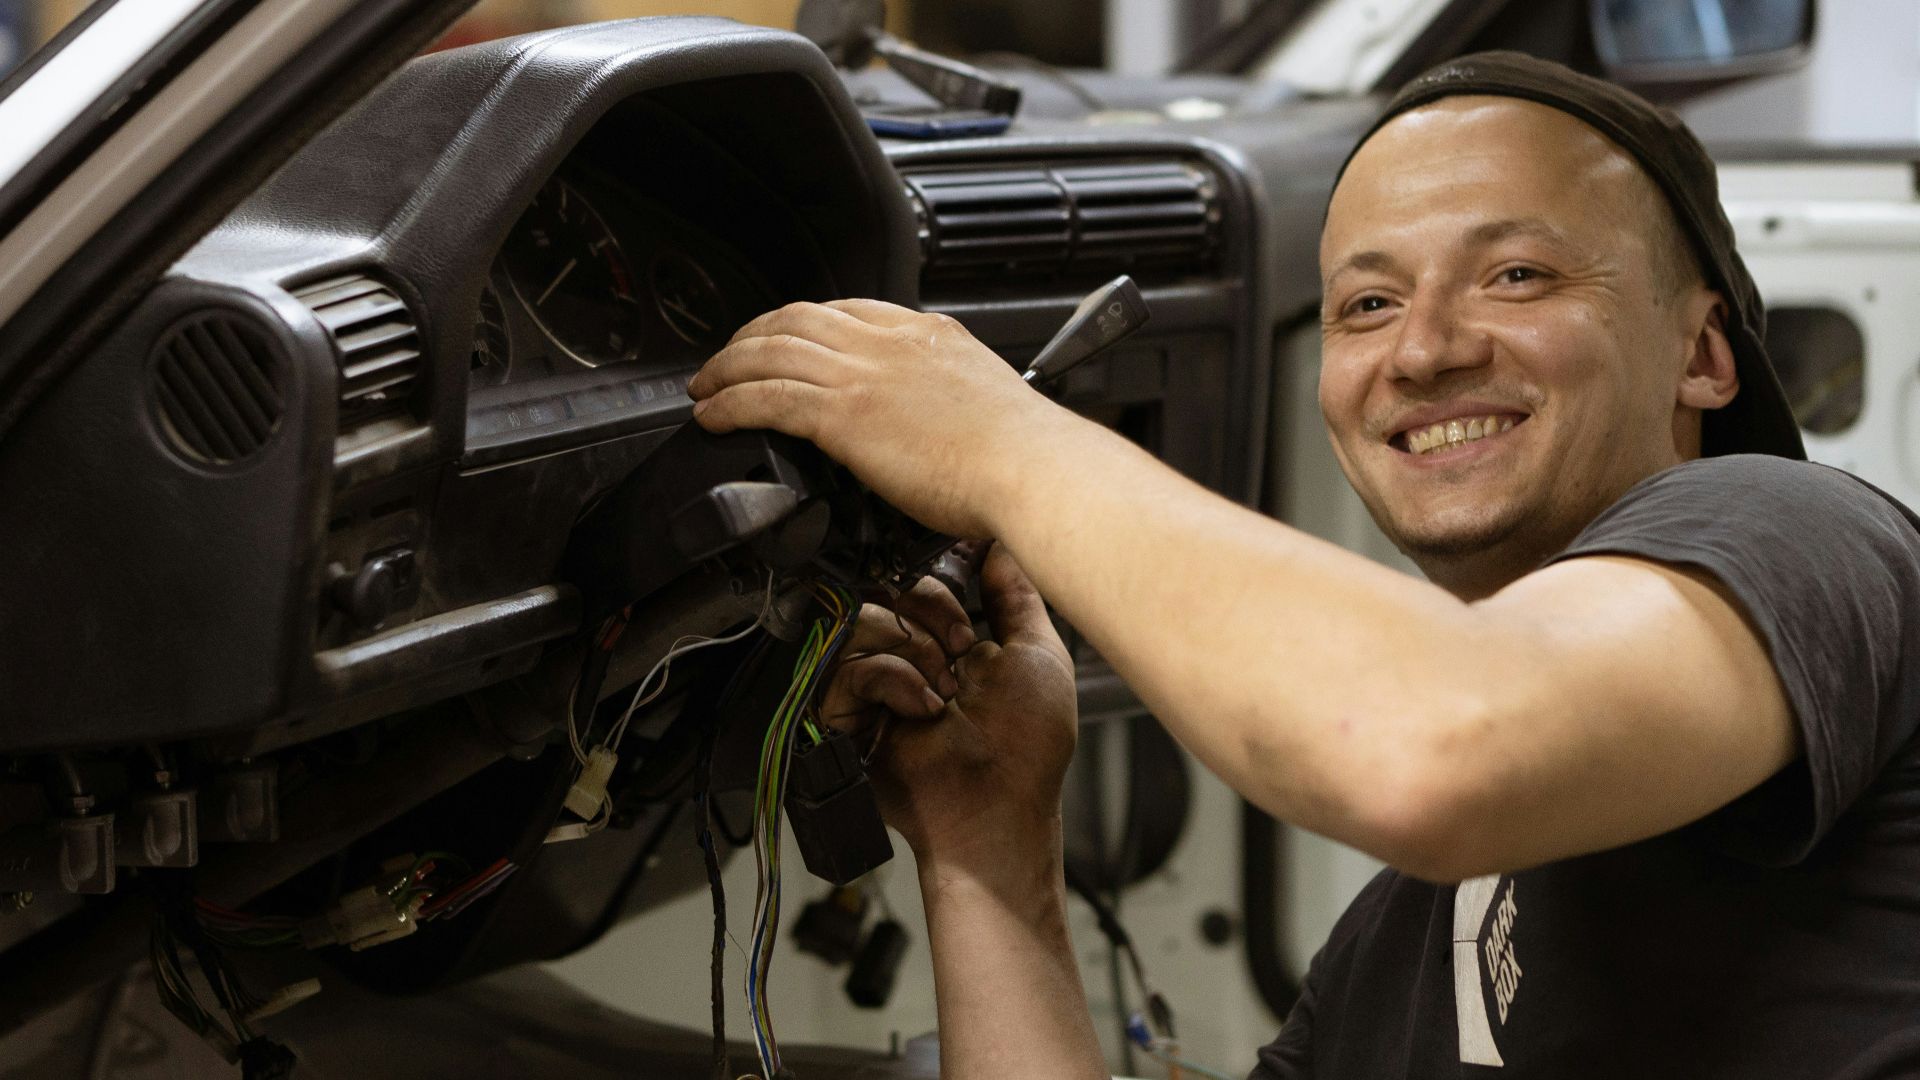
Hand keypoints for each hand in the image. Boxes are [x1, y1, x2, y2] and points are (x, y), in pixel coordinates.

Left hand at [687, 300, 1072, 539]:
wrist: (1034, 470)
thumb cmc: (1027, 458)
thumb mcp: (988, 405)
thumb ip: (950, 403)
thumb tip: (935, 430)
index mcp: (931, 335)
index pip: (850, 310)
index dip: (805, 323)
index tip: (787, 342)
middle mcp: (892, 343)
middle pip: (799, 318)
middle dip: (753, 336)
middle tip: (727, 360)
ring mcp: (865, 374)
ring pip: (771, 350)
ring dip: (727, 367)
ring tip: (705, 387)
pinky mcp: (845, 414)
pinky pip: (765, 397)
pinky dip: (729, 403)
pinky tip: (712, 416)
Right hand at [824, 544, 1077, 878]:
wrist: (998, 805)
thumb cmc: (1028, 748)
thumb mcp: (1040, 655)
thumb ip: (1018, 595)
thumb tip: (1001, 545)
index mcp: (951, 644)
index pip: (922, 582)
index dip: (942, 589)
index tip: (970, 619)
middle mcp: (910, 658)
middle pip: (890, 590)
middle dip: (932, 615)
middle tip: (961, 654)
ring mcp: (877, 684)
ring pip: (864, 619)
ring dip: (914, 650)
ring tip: (943, 691)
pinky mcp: (847, 712)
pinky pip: (848, 664)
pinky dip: (893, 679)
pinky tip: (922, 708)